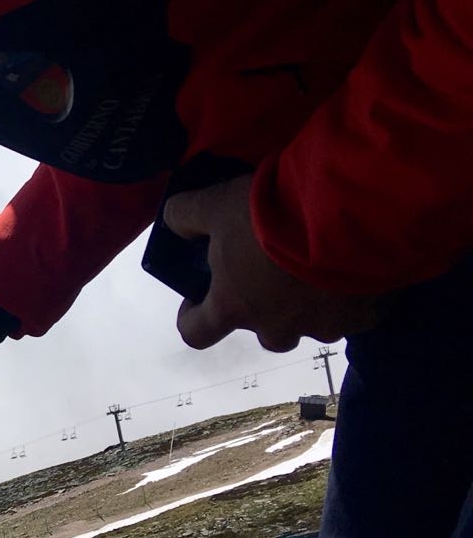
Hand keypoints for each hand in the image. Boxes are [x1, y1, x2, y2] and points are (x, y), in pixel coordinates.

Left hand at [162, 175, 377, 351]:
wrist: (349, 212)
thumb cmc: (270, 215)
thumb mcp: (214, 204)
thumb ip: (184, 216)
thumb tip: (172, 223)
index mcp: (233, 308)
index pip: (196, 333)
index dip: (192, 317)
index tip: (196, 297)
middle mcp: (277, 329)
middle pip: (263, 332)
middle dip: (263, 308)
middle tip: (270, 272)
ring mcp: (324, 327)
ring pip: (311, 324)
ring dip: (309, 303)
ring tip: (319, 265)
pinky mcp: (366, 317)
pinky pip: (355, 313)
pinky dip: (351, 295)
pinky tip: (355, 265)